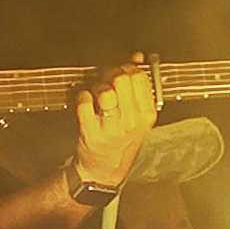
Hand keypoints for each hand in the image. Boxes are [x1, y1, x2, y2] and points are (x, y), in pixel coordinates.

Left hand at [73, 52, 157, 186]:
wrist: (104, 171)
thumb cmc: (122, 141)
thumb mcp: (138, 117)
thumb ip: (139, 86)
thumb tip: (138, 57)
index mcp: (147, 114)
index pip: (139, 76)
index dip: (126, 67)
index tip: (120, 72)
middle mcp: (132, 121)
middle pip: (122, 79)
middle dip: (110, 74)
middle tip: (106, 80)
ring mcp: (111, 127)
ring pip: (105, 90)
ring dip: (97, 86)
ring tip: (97, 94)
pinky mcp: (91, 131)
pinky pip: (85, 101)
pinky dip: (82, 97)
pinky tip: (86, 103)